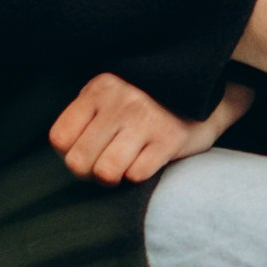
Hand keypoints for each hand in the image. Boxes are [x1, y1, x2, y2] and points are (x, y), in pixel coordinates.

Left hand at [50, 74, 253, 184]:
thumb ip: (85, 117)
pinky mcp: (169, 139)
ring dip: (113, 177)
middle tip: (103, 163)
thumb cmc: (147, 104)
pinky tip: (147, 159)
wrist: (207, 96)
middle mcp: (120, 101)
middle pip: (78, 162)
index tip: (85, 149)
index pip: (59, 138)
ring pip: (105, 172)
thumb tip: (64, 153)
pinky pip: (137, 175)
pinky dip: (139, 175)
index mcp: (100, 89)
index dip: (68, 153)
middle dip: (89, 172)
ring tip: (123, 165)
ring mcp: (146, 120)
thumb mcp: (111, 96)